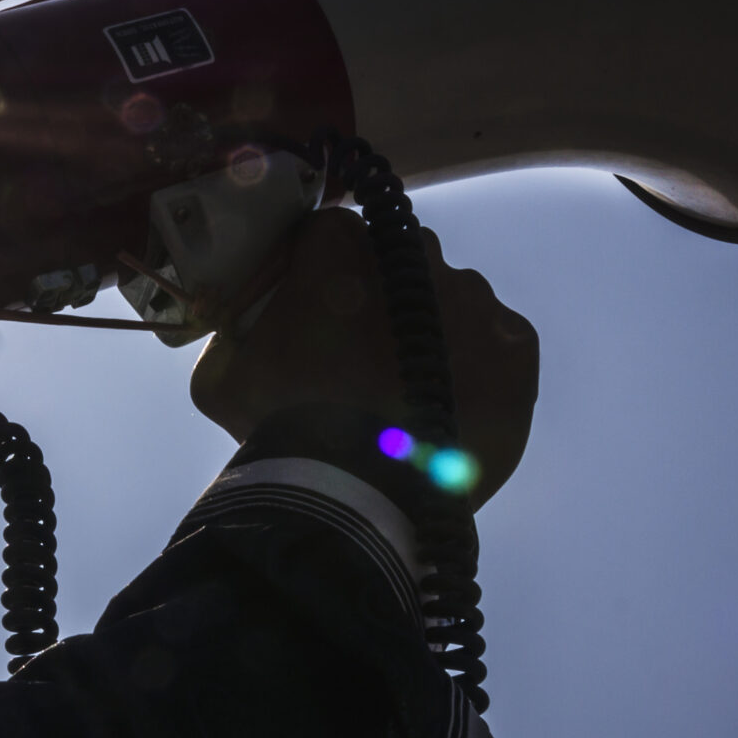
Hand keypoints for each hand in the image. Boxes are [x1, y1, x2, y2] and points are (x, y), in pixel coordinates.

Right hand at [188, 209, 539, 503]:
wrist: (359, 499)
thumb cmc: (281, 428)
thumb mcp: (220, 377)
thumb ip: (234, 334)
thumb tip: (246, 327)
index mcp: (339, 243)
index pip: (327, 239)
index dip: (316, 279)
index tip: (311, 321)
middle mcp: (414, 251)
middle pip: (394, 262)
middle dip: (377, 300)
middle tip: (359, 362)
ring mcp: (473, 296)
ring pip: (449, 303)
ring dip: (431, 335)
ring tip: (408, 398)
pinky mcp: (517, 344)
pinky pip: (497, 345)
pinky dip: (477, 371)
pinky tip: (448, 411)